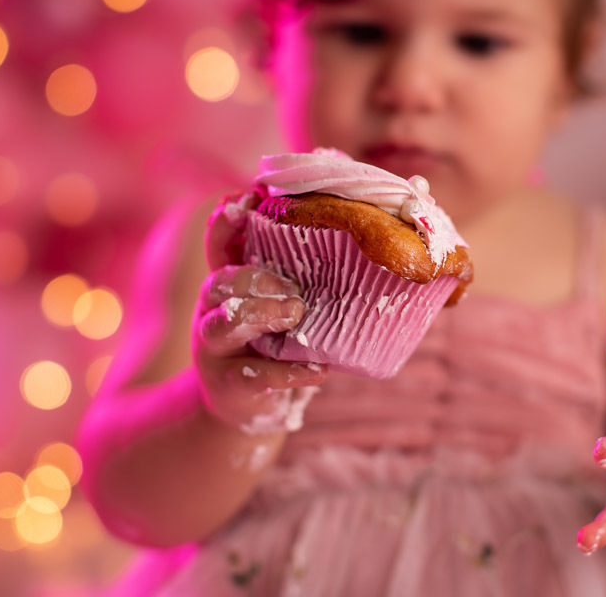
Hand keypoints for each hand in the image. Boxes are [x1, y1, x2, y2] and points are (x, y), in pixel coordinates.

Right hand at [194, 190, 327, 431]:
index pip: (220, 242)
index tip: (249, 199)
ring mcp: (216, 349)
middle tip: (291, 286)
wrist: (247, 407)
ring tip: (296, 313)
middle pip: (218, 281)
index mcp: (232, 280)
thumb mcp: (289, 298)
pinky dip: (289, 372)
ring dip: (260, 314)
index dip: (227, 219)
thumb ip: (316, 268)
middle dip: (252, 277)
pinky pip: (253, 376)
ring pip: (221, 324)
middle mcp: (215, 310)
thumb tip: (390, 218)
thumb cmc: (280, 337)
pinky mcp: (230, 386)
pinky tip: (318, 367)